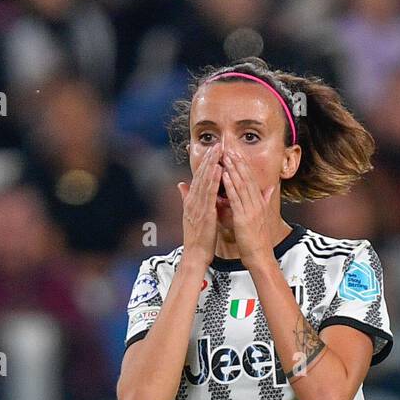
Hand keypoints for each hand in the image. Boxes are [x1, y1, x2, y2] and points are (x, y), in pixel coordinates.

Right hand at [178, 145, 220, 262]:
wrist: (195, 255)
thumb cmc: (197, 238)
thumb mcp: (191, 215)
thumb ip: (186, 198)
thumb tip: (180, 184)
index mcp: (191, 201)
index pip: (199, 178)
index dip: (205, 163)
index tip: (212, 150)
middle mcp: (193, 201)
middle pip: (201, 175)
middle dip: (209, 158)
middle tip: (217, 144)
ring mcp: (198, 206)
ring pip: (205, 181)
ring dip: (212, 164)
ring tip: (218, 151)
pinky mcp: (204, 213)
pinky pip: (210, 194)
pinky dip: (214, 181)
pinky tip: (218, 169)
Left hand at [219, 147, 276, 266]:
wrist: (260, 257)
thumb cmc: (257, 240)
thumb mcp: (262, 217)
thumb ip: (265, 201)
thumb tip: (270, 188)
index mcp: (260, 203)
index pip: (252, 179)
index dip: (244, 165)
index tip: (237, 153)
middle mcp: (257, 204)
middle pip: (247, 178)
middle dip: (238, 162)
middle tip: (230, 148)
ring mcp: (251, 210)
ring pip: (241, 185)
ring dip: (233, 170)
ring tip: (226, 156)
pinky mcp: (244, 218)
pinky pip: (236, 199)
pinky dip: (230, 186)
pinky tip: (224, 175)